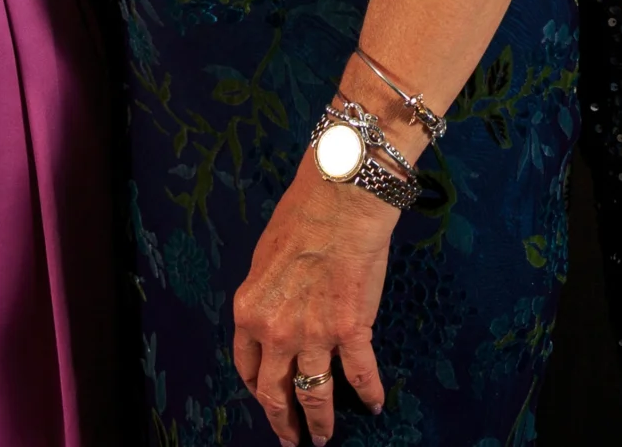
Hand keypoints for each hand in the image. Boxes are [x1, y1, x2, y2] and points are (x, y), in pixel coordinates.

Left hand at [230, 157, 395, 443]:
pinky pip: (361, 374)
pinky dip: (369, 393)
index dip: (258, 389)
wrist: (340, 199)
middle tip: (291, 438)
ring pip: (314, 394)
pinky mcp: (351, 330)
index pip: (247, 366)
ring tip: (323, 437)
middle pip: (275, 392)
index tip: (267, 399)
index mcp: (249, 312)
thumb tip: (275, 315)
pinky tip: (374, 405)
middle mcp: (277, 332)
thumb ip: (267, 297)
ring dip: (319, 421)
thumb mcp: (264, 260)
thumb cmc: (302, 216)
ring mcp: (314, 335)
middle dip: (282, 421)